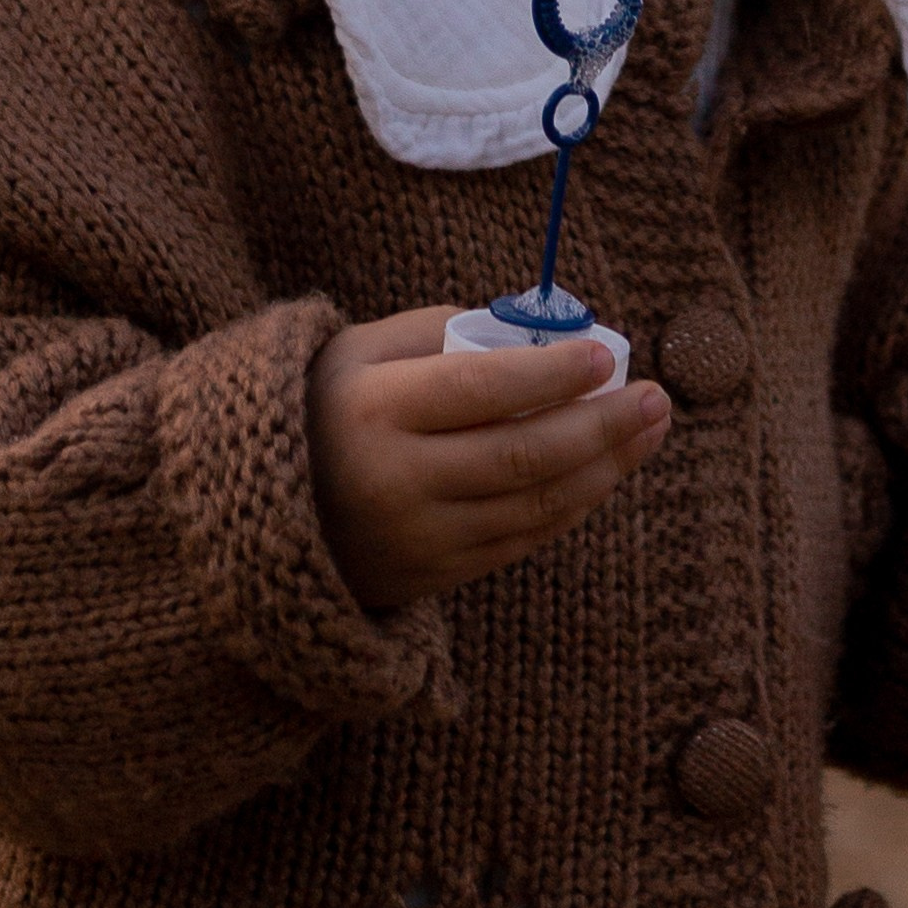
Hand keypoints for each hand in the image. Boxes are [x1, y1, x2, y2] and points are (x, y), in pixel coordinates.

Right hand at [308, 308, 671, 609]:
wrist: (252, 512)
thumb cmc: (323, 408)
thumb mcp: (359, 351)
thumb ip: (441, 333)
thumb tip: (538, 334)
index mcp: (372, 410)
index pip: (482, 390)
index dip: (551, 374)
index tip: (606, 353)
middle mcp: (396, 481)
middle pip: (524, 454)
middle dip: (602, 424)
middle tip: (655, 395)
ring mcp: (417, 537)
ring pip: (535, 504)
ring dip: (605, 466)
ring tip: (649, 428)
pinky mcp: (433, 574)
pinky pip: (522, 539)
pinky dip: (572, 504)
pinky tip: (605, 470)